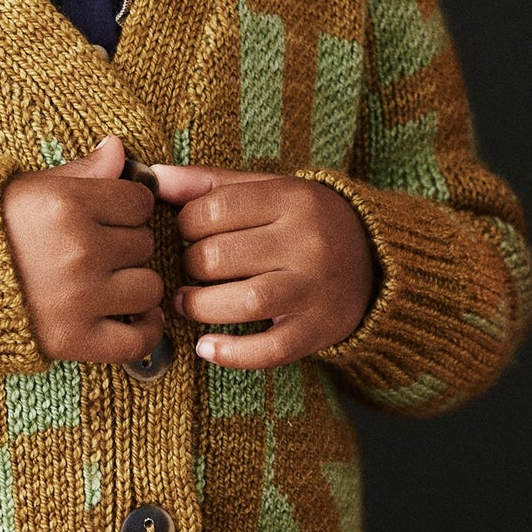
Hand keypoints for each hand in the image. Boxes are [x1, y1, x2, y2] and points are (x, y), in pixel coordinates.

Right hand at [1, 136, 163, 363]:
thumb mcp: (27, 189)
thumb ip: (80, 171)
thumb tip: (118, 148)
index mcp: (67, 204)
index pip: (140, 202)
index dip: (126, 208)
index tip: (108, 218)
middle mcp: (78, 249)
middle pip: (144, 243)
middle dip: (124, 245)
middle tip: (94, 252)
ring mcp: (79, 297)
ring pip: (149, 287)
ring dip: (133, 286)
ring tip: (108, 284)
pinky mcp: (74, 339)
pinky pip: (137, 340)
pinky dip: (144, 331)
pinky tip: (134, 318)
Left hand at [148, 164, 376, 369]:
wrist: (377, 263)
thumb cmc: (307, 224)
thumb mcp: (270, 190)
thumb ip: (212, 183)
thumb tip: (155, 177)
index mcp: (293, 199)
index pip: (214, 209)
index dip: (185, 224)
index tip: (189, 233)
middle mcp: (307, 242)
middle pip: (220, 256)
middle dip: (190, 266)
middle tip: (192, 269)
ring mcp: (315, 289)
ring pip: (242, 302)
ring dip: (200, 307)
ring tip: (189, 303)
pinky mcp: (319, 330)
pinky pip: (269, 349)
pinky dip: (231, 353)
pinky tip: (207, 347)